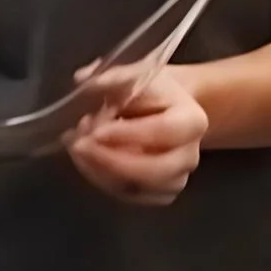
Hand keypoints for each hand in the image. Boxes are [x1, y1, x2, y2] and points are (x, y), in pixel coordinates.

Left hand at [65, 66, 209, 206]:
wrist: (164, 108)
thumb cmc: (150, 91)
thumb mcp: (136, 74)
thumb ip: (112, 77)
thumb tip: (82, 79)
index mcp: (193, 120)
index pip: (164, 132)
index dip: (128, 134)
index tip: (94, 130)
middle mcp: (189, 155)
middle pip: (155, 170)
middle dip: (111, 160)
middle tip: (78, 144)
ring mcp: (176, 178)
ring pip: (139, 188)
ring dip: (102, 172)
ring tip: (77, 148)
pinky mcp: (159, 194)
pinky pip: (129, 196)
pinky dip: (103, 182)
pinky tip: (86, 162)